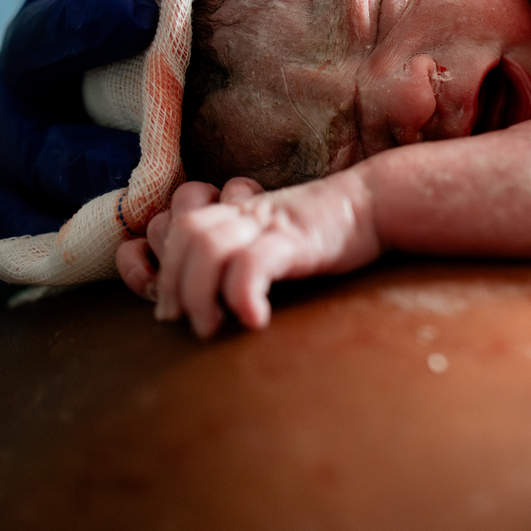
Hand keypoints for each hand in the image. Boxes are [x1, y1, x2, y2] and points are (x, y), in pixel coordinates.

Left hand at [116, 172, 383, 338]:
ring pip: (207, 246)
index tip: (162, 301)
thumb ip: (241, 255)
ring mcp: (268, 222)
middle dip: (171, 282)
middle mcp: (245, 211)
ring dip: (198, 293)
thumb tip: (213, 304)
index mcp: (235, 211)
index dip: (153, 258)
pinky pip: (252, 262)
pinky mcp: (293, 237)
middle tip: (181, 320)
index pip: (173, 222)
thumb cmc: (328, 233)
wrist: (377, 204)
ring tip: (210, 327)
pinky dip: (242, 295)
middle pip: (183, 234)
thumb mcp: (275, 239)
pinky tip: (254, 320)